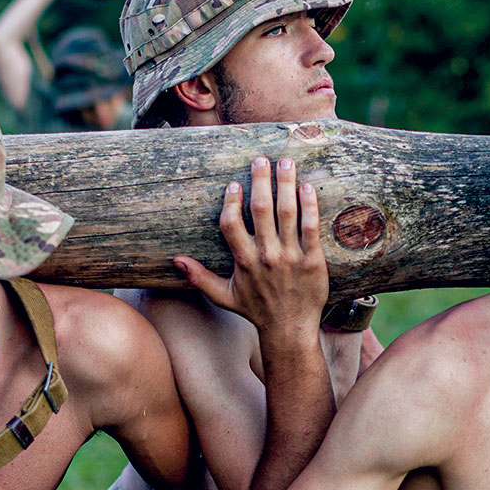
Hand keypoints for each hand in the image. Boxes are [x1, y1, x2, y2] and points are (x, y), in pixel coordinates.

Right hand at [174, 157, 328, 339]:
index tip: (234, 184)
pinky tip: (307, 187)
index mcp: (244, 262)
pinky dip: (309, 205)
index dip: (231, 202)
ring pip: (287, 212)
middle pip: (261, 210)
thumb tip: (176, 261)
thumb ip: (199, 278)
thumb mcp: (224, 296)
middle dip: (260, 180)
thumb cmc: (257, 311)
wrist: (290, 330)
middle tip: (261, 159)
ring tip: (285, 162)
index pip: (231, 224)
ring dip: (285, 184)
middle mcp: (266, 256)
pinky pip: (311, 227)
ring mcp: (291, 257)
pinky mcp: (313, 260)